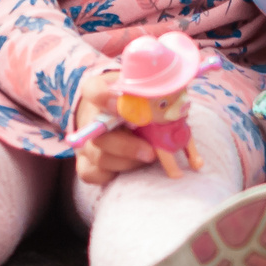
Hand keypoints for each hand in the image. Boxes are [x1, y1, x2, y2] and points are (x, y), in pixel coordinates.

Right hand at [73, 66, 155, 185]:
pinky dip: (111, 175)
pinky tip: (131, 168)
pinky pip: (91, 173)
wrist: (112, 114)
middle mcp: (90, 118)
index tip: (120, 105)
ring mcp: (86, 141)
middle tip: (150, 152)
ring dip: (128, 162)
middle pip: (98, 134)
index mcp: (100, 93)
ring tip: (150, 158)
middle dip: (125, 146)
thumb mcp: (143, 90)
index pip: (93, 91)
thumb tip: (179, 108)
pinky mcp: (87, 162)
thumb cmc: (134, 100)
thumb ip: (156, 95)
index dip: (103, 98)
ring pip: (99, 157)